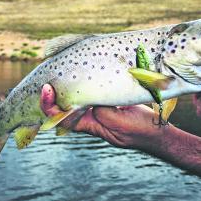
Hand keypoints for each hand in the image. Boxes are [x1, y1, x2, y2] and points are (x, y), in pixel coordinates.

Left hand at [40, 84, 200, 181]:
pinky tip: (84, 69)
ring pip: (79, 94)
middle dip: (55, 90)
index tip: (46, 89)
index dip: (50, 105)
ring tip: (61, 69)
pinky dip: (87, 80)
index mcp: (89, 125)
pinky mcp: (107, 97)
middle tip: (49, 75)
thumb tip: (88, 95)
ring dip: (70, 83)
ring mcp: (99, 106)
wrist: (154, 129)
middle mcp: (90, 115)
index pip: (62, 117)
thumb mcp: (117, 122)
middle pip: (66, 104)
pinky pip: (93, 88)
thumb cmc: (137, 130)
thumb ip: (100, 110)